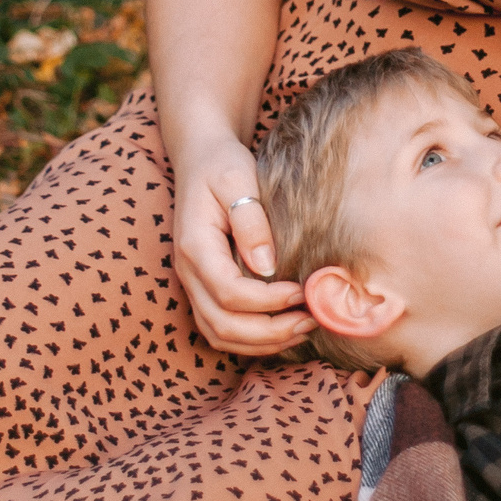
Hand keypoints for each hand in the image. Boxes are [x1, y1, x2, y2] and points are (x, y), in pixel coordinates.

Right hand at [169, 134, 315, 354]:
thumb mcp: (238, 179)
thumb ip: (251, 221)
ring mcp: (192, 283)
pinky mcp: (203, 288)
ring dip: (262, 342)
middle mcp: (188, 271)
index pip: (228, 292)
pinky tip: (283, 327)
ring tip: (303, 328)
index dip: (268, 301)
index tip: (303, 290)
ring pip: (218, 334)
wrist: (201, 159)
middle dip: (270, 332)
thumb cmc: (223, 165)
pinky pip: (219, 328)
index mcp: (195, 246)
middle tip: (312, 319)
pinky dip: (251, 339)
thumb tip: (267, 266)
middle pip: (222, 324)